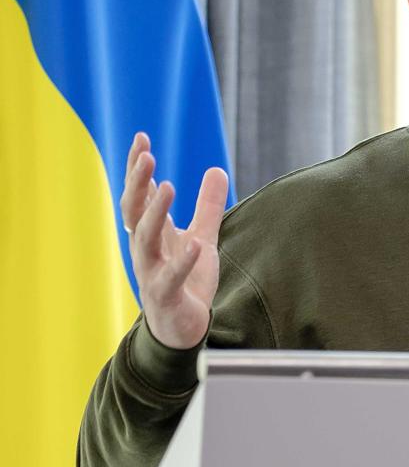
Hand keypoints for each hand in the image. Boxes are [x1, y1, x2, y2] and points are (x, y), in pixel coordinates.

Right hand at [121, 132, 227, 350]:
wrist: (182, 328)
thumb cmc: (186, 280)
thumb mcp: (201, 236)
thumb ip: (207, 206)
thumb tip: (217, 168)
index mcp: (151, 233)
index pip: (138, 194)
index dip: (137, 168)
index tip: (141, 138)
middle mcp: (145, 249)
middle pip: (134, 211)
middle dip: (137, 183)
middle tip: (146, 155)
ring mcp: (151, 272)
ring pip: (145, 240)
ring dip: (154, 213)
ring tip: (166, 186)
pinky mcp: (165, 296)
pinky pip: (170, 277)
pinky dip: (182, 261)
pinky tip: (194, 244)